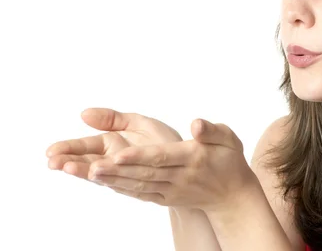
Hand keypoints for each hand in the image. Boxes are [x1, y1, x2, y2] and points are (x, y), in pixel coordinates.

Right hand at [46, 108, 181, 193]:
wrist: (187, 161)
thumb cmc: (161, 140)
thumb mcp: (136, 122)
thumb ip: (111, 118)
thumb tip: (83, 113)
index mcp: (110, 143)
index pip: (83, 147)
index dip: (67, 149)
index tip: (51, 152)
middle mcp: (113, 161)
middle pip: (86, 162)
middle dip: (69, 162)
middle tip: (53, 163)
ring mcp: (124, 173)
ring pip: (100, 173)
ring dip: (85, 171)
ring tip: (70, 168)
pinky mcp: (137, 181)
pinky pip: (121, 180)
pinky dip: (109, 178)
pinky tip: (96, 175)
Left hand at [89, 118, 259, 211]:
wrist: (233, 196)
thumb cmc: (230, 161)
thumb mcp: (229, 139)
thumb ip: (212, 130)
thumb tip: (196, 124)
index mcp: (192, 158)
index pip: (162, 157)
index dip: (139, 156)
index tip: (118, 153)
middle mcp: (179, 176)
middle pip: (144, 173)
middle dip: (117, 170)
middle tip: (91, 166)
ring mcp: (171, 190)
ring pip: (139, 185)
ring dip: (113, 180)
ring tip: (89, 172)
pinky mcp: (166, 197)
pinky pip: (141, 193)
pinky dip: (122, 188)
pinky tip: (104, 182)